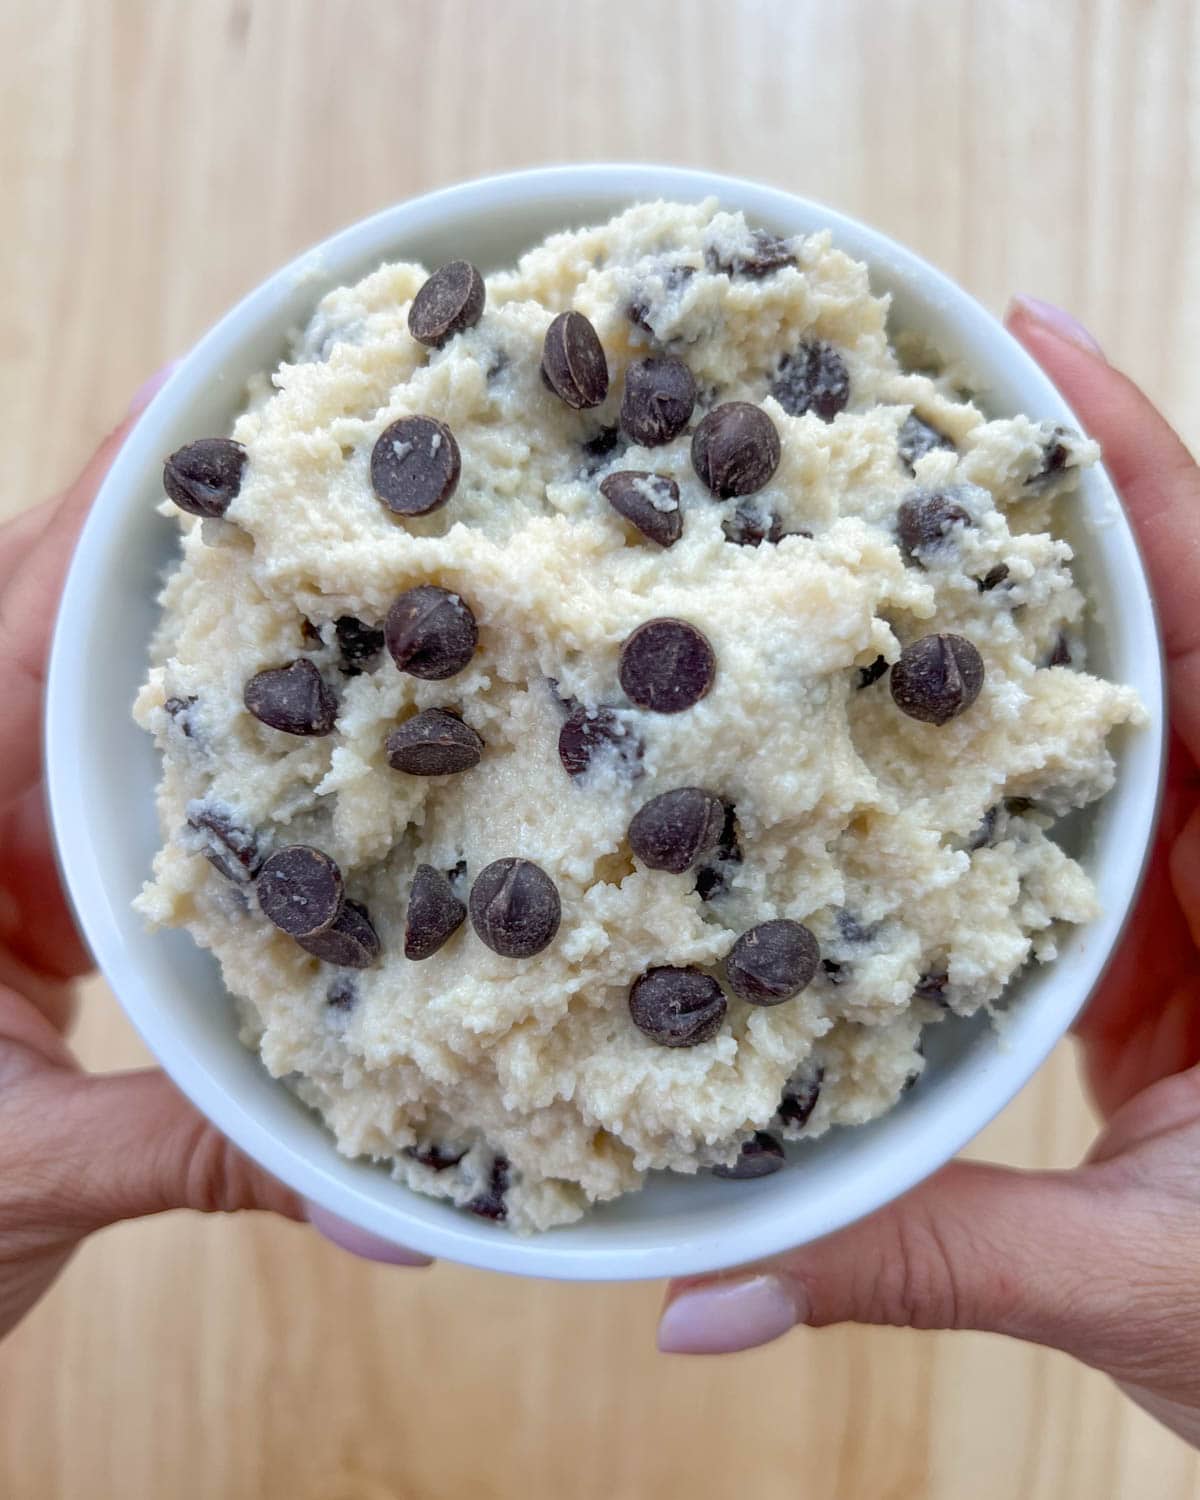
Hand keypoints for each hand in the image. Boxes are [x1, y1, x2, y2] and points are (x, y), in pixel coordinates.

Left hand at [0, 371, 425, 1343]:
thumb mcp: (14, 1179)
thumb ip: (193, 1153)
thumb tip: (399, 1213)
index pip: (8, 628)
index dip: (109, 509)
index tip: (206, 404)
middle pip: (48, 625)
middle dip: (168, 538)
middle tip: (304, 452)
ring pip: (82, 697)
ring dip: (190, 637)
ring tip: (315, 567)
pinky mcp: (6, 883)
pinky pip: (101, 779)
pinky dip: (188, 746)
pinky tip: (276, 732)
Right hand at [658, 297, 1199, 1447]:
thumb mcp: (1142, 1287)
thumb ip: (928, 1256)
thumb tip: (695, 1295)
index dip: (1142, 479)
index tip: (1037, 344)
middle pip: (1162, 635)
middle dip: (1039, 514)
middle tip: (893, 415)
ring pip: (1112, 710)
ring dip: (1005, 621)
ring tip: (869, 531)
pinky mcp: (1163, 943)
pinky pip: (1076, 802)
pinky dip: (990, 745)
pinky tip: (892, 711)